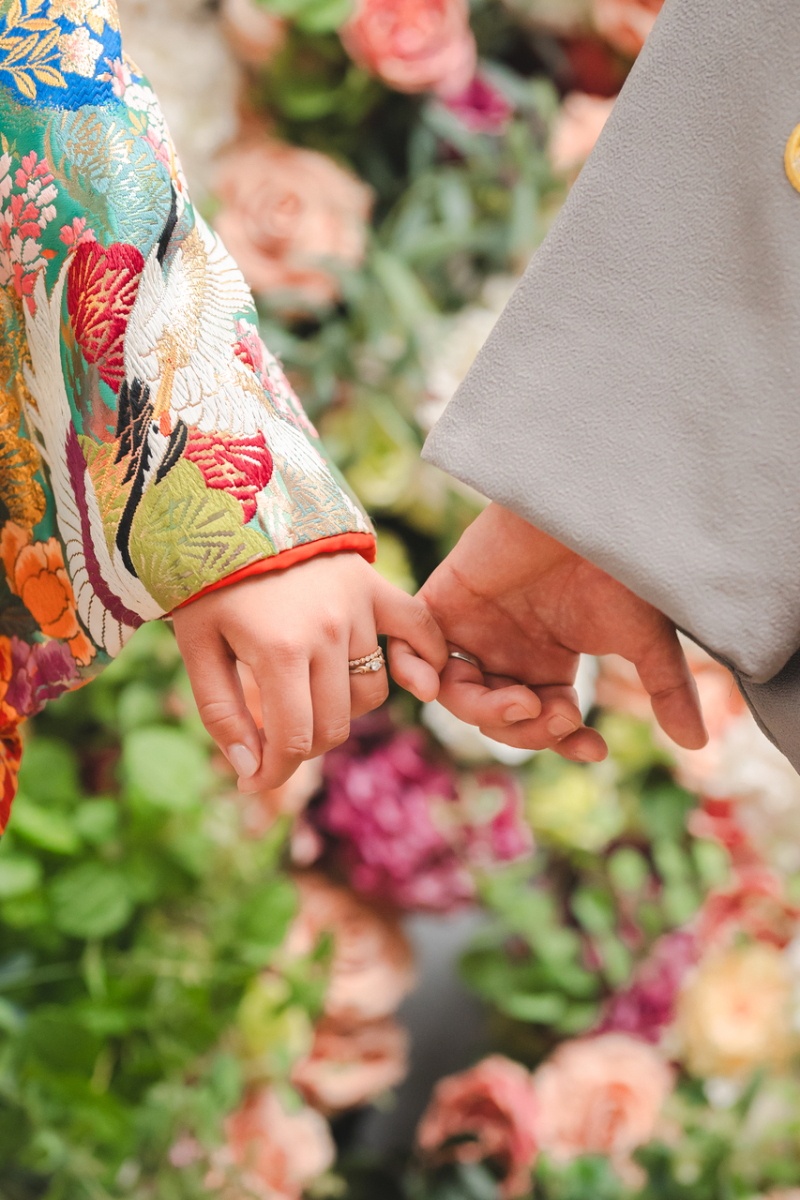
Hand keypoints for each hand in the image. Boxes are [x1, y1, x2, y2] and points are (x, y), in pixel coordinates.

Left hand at [173, 552, 446, 791]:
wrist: (233, 505)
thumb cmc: (208, 582)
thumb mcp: (196, 647)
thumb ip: (222, 713)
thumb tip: (250, 771)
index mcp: (278, 651)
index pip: (295, 740)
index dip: (274, 772)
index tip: (254, 780)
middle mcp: (327, 631)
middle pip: (335, 725)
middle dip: (301, 746)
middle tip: (273, 737)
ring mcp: (358, 608)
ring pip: (369, 692)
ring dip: (341, 708)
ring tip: (308, 694)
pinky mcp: (376, 587)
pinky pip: (420, 632)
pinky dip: (424, 660)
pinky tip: (417, 681)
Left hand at [389, 504, 706, 761]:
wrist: (589, 509)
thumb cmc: (620, 564)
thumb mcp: (645, 637)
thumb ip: (666, 690)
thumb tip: (696, 744)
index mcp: (549, 661)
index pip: (543, 722)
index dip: (564, 742)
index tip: (595, 748)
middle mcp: (508, 649)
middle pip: (497, 717)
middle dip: (528, 729)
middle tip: (556, 711)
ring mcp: (474, 627)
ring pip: (459, 696)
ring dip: (486, 711)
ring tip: (521, 700)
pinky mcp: (444, 599)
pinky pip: (413, 649)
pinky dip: (418, 671)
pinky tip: (441, 683)